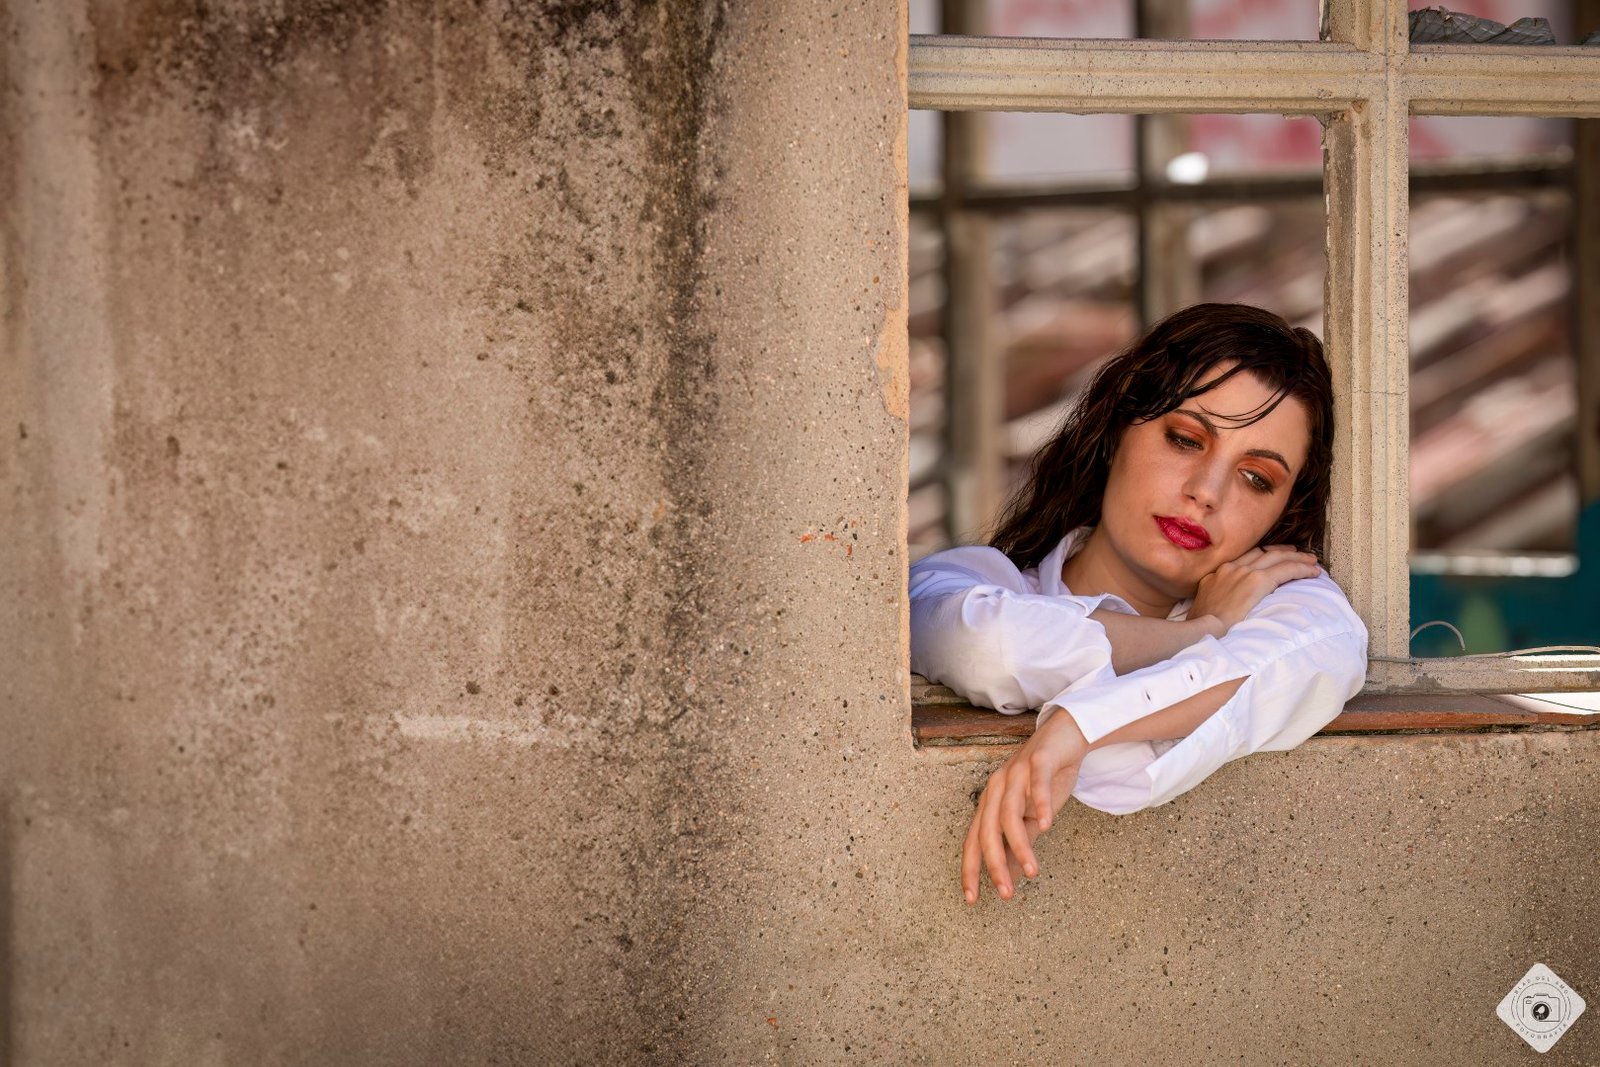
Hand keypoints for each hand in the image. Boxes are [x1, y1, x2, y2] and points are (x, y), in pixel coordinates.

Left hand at [961, 710, 1088, 903]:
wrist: (1067, 737)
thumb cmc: (1047, 779)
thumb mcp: (1032, 817)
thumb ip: (1020, 843)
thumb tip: (1008, 874)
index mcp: (991, 801)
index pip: (975, 840)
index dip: (971, 869)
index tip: (972, 899)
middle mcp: (997, 787)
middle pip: (987, 829)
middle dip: (993, 864)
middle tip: (1005, 893)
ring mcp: (1016, 773)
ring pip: (1009, 813)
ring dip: (1020, 844)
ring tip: (1031, 871)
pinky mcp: (1039, 761)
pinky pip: (1036, 784)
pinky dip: (1038, 804)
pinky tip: (1047, 825)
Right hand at [1189, 544, 1320, 631]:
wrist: (1201, 629)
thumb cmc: (1200, 626)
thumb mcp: (1203, 605)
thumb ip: (1216, 597)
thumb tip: (1224, 605)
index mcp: (1217, 572)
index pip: (1245, 557)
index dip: (1263, 555)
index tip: (1273, 556)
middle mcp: (1231, 567)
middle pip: (1263, 552)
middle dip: (1282, 552)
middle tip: (1297, 553)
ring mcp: (1244, 571)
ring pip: (1277, 556)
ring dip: (1296, 558)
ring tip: (1311, 560)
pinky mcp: (1257, 581)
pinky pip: (1286, 570)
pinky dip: (1301, 569)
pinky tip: (1314, 571)